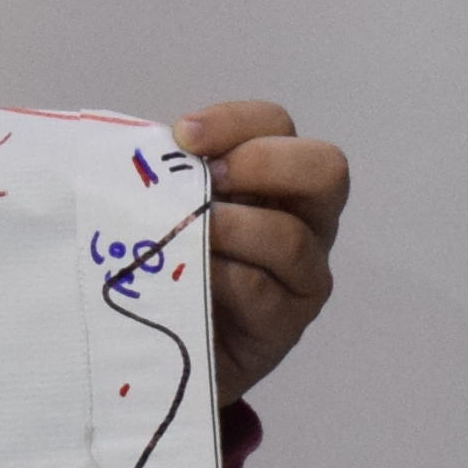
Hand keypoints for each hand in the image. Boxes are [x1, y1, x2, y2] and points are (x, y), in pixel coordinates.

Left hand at [175, 100, 350, 398]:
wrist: (162, 346)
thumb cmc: (168, 262)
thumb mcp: (168, 206)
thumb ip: (169, 174)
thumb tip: (143, 147)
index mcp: (277, 178)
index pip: (276, 126)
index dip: (234, 122)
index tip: (182, 137)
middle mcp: (306, 220)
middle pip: (325, 169)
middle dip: (261, 164)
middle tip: (208, 181)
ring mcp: (304, 275)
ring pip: (291, 237)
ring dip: (231, 228)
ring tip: (182, 234)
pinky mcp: (285, 325)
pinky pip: (261, 291)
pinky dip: (221, 278)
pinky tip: (183, 279)